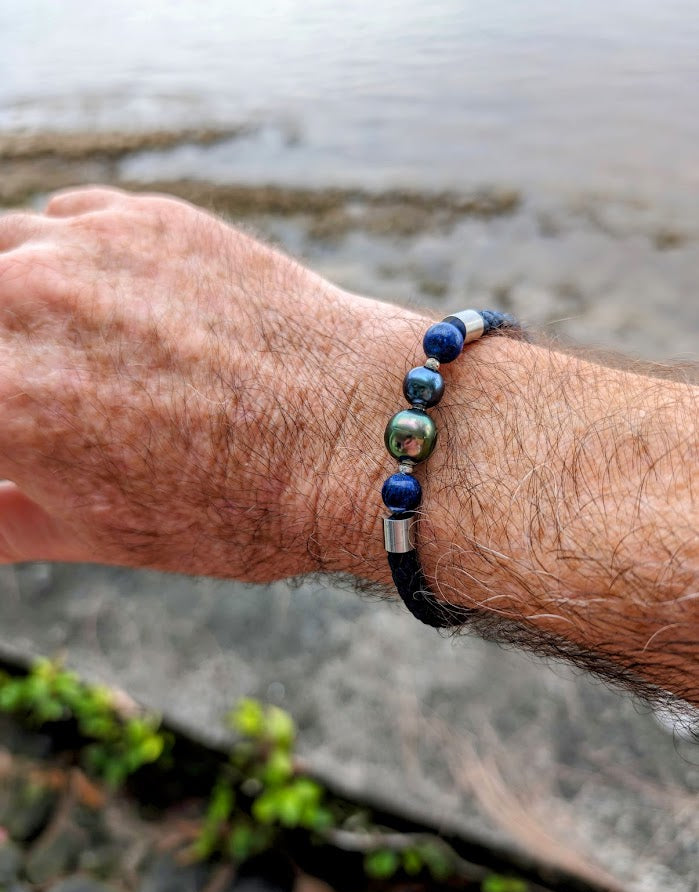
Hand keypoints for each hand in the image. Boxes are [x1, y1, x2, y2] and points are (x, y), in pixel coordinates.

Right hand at [0, 186, 413, 579]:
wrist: (357, 435)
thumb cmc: (241, 505)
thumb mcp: (105, 535)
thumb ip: (6, 521)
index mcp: (4, 402)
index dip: (1, 423)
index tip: (16, 434)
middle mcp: (28, 308)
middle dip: (3, 360)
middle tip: (37, 388)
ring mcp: (89, 250)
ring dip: (13, 298)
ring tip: (55, 341)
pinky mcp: (147, 217)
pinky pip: (64, 218)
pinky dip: (62, 254)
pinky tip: (98, 294)